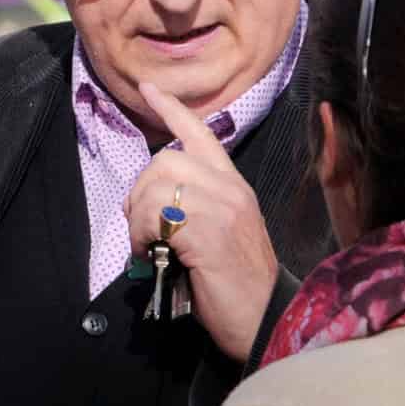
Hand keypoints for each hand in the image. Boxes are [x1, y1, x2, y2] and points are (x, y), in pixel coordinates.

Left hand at [125, 82, 278, 361]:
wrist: (265, 317)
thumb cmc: (236, 284)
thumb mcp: (218, 235)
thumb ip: (195, 208)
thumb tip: (154, 207)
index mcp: (233, 186)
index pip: (201, 135)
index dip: (171, 110)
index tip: (148, 88)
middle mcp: (230, 188)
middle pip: (162, 163)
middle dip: (140, 196)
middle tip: (145, 232)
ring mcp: (222, 206)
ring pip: (155, 187)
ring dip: (139, 221)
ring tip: (151, 248)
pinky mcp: (209, 229)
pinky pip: (157, 215)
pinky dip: (143, 236)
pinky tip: (155, 256)